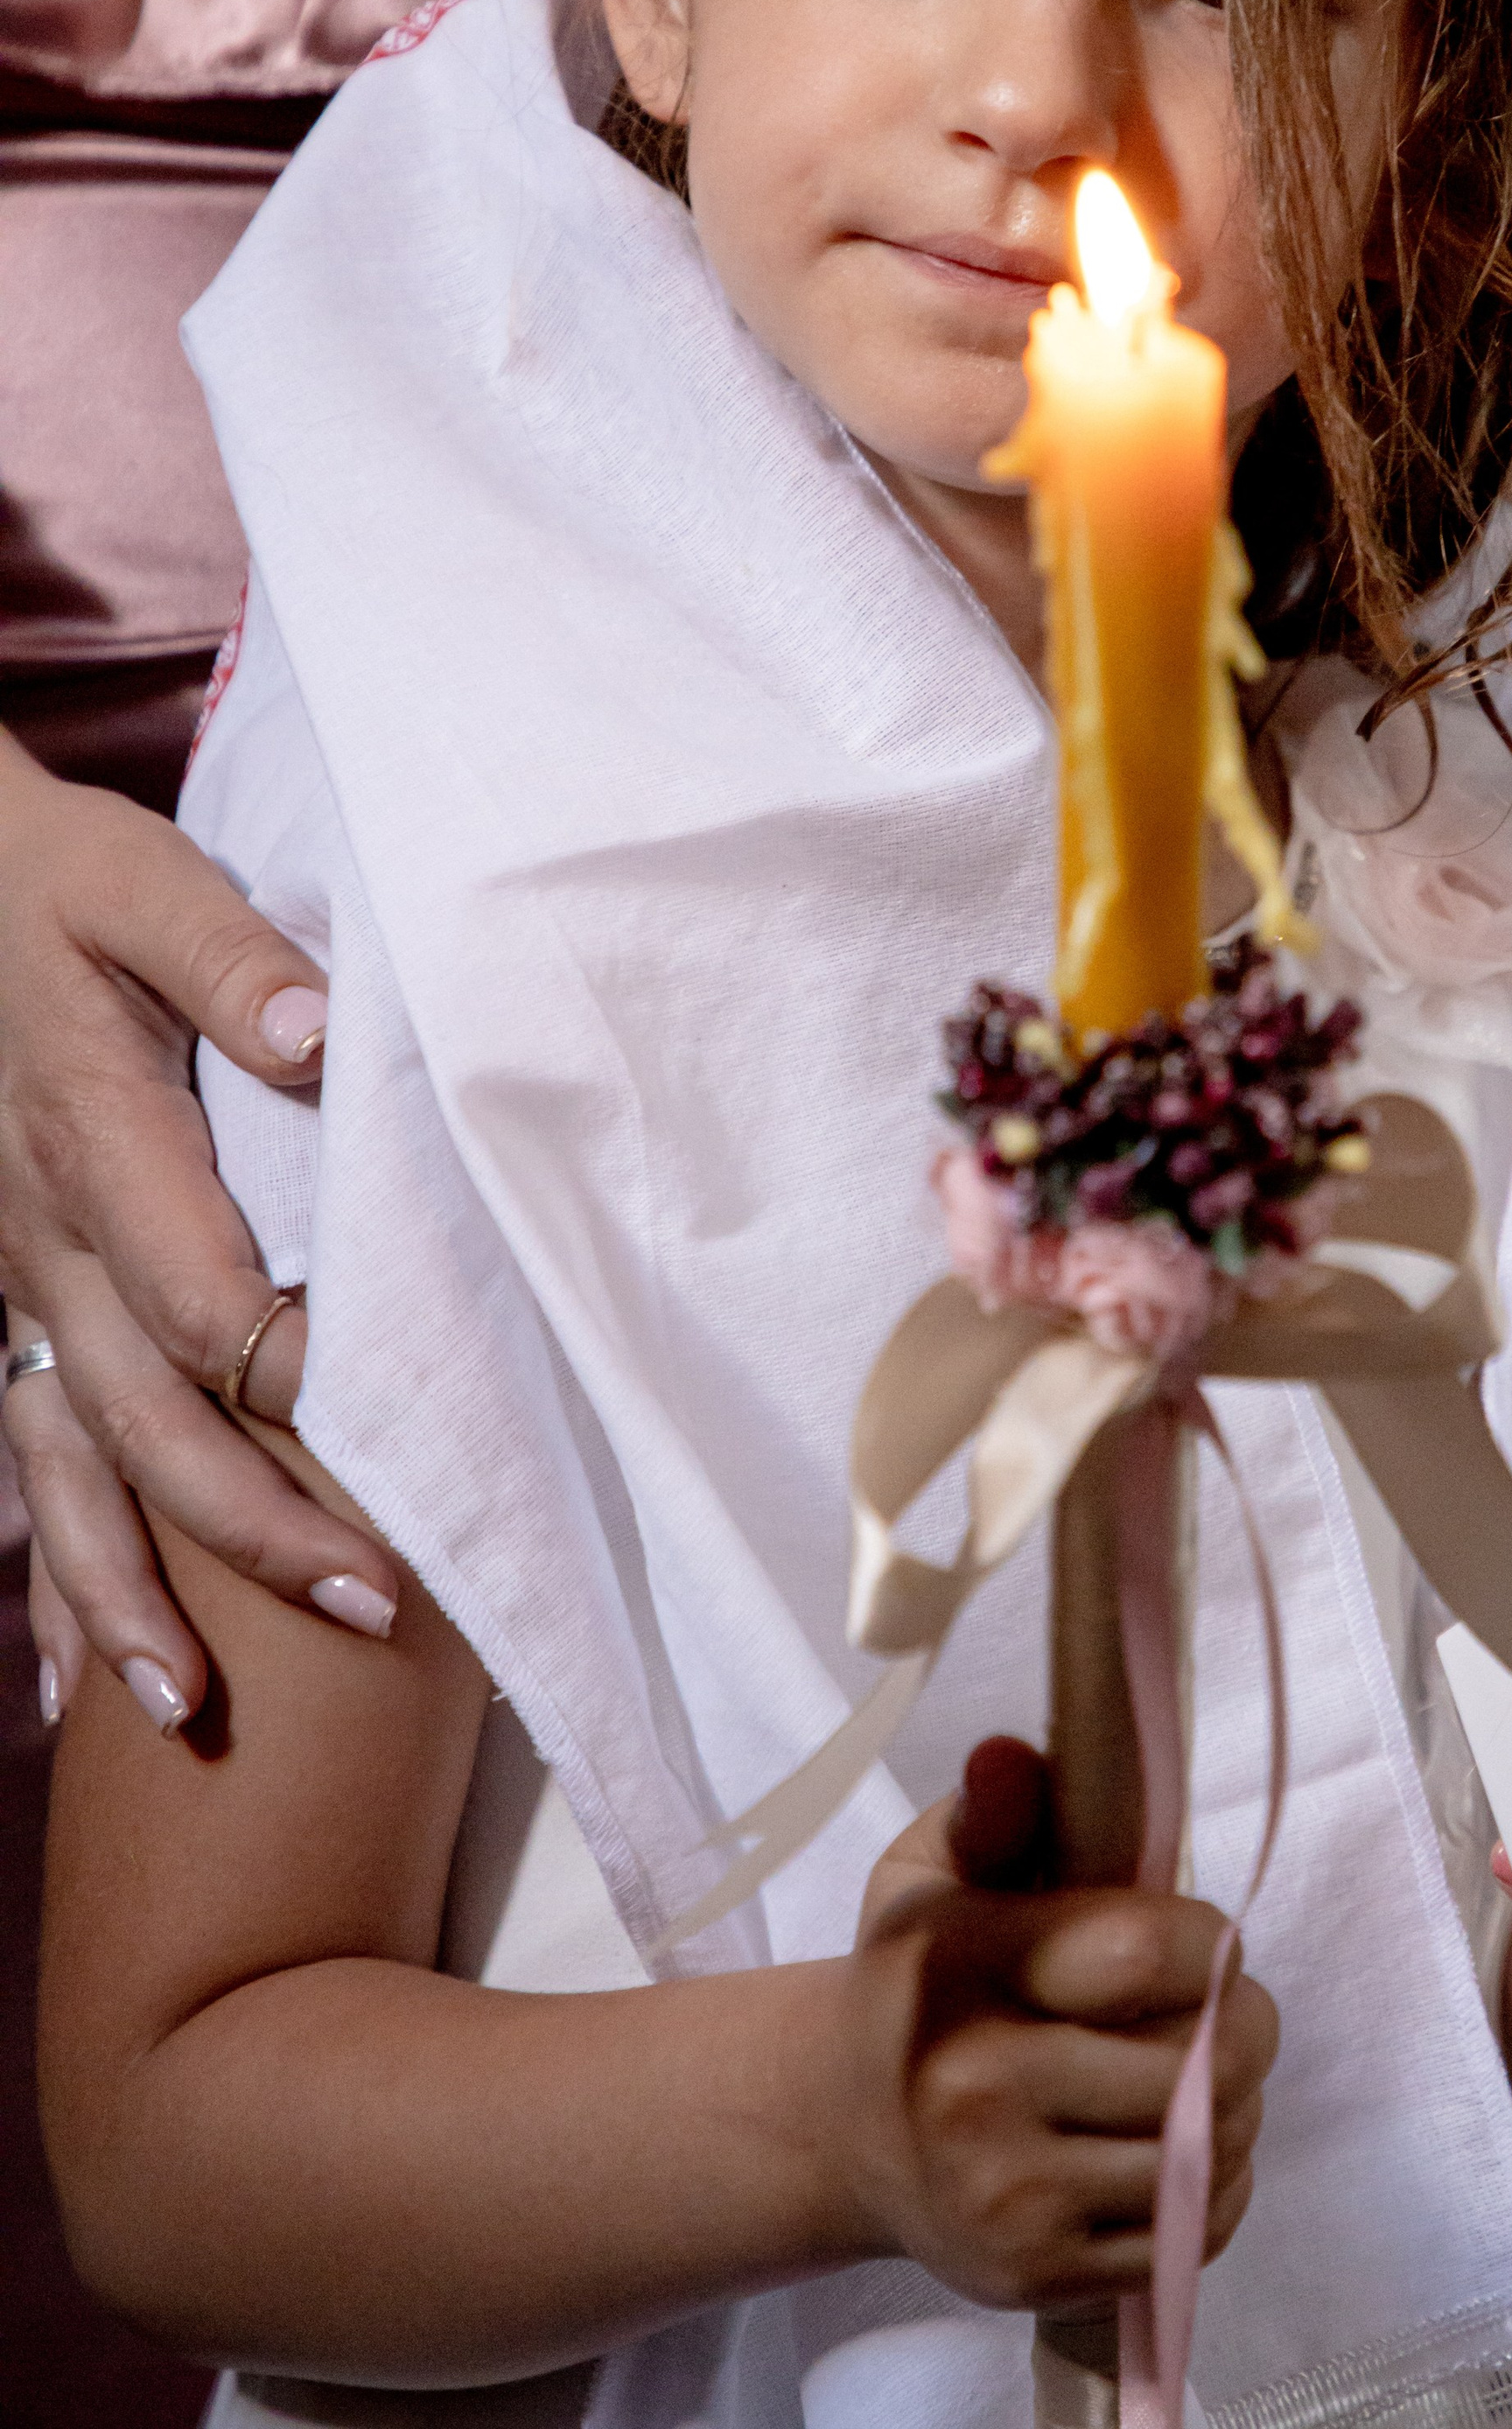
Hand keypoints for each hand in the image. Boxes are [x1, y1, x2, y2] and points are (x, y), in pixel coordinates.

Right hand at [0, 731, 397, 1729]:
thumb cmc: (56, 881)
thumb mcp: (139, 881)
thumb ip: (229, 955)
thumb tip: (318, 1034)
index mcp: (99, 1138)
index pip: (205, 1292)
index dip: (298, 1370)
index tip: (402, 1433)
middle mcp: (50, 1236)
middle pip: (152, 1414)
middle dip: (254, 1526)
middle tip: (376, 1611)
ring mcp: (18, 1283)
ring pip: (71, 1463)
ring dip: (129, 1587)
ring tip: (191, 1702)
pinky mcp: (12, 1301)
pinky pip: (24, 1453)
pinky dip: (56, 1567)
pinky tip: (78, 1672)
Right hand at [839, 1738, 1277, 2314]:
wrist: (845, 2130)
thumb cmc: (919, 1979)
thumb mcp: (933, 1872)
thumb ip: (994, 1813)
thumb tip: (1010, 1758)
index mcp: (960, 1970)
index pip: (1139, 1954)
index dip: (1208, 1941)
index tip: (1206, 1938)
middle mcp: (975, 2089)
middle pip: (1192, 2062)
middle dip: (1244, 2027)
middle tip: (1229, 2011)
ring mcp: (1008, 2196)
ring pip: (1204, 2151)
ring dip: (1238, 2108)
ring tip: (1206, 2075)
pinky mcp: (1039, 2274)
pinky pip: (1190, 2230)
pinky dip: (1216, 2184)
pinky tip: (1179, 2146)